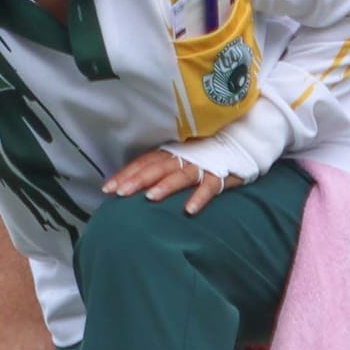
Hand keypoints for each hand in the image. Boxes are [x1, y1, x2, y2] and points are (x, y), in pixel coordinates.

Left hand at [103, 148, 240, 215]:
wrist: (241, 139)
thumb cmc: (204, 153)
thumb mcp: (179, 157)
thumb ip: (159, 168)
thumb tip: (132, 186)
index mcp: (169, 153)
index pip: (143, 163)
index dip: (125, 174)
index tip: (107, 189)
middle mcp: (182, 157)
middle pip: (156, 168)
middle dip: (137, 180)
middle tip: (121, 193)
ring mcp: (201, 165)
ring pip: (180, 176)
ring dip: (165, 186)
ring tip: (151, 198)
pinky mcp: (220, 174)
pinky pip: (209, 187)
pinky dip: (199, 197)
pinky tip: (189, 210)